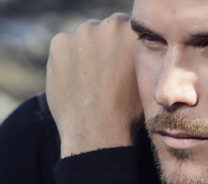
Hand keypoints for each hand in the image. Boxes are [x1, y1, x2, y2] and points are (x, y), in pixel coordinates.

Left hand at [46, 13, 142, 157]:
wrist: (98, 131)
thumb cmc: (127, 113)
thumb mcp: (145, 84)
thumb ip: (138, 60)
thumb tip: (132, 55)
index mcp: (135, 35)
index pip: (128, 29)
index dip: (124, 48)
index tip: (121, 64)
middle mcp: (110, 26)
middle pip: (106, 30)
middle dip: (106, 46)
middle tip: (106, 75)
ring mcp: (82, 33)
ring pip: (84, 39)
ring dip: (86, 52)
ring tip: (90, 82)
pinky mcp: (59, 43)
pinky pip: (64, 48)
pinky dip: (68, 61)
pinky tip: (76, 82)